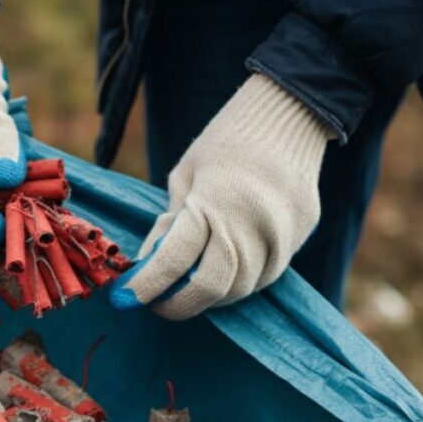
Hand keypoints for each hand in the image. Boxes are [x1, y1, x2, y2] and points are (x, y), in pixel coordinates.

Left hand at [111, 74, 332, 317]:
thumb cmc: (226, 143)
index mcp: (213, 203)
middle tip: (158, 304)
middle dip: (177, 305)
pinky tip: (221, 270)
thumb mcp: (184, 175)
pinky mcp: (297, 239)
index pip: (174, 261)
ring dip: (207, 296)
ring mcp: (279, 236)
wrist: (291, 116)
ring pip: (238, 290)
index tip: (125, 299)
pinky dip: (237, 282)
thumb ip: (168, 224)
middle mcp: (250, 225)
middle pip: (209, 289)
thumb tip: (148, 266)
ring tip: (187, 285)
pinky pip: (264, 277)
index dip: (147, 286)